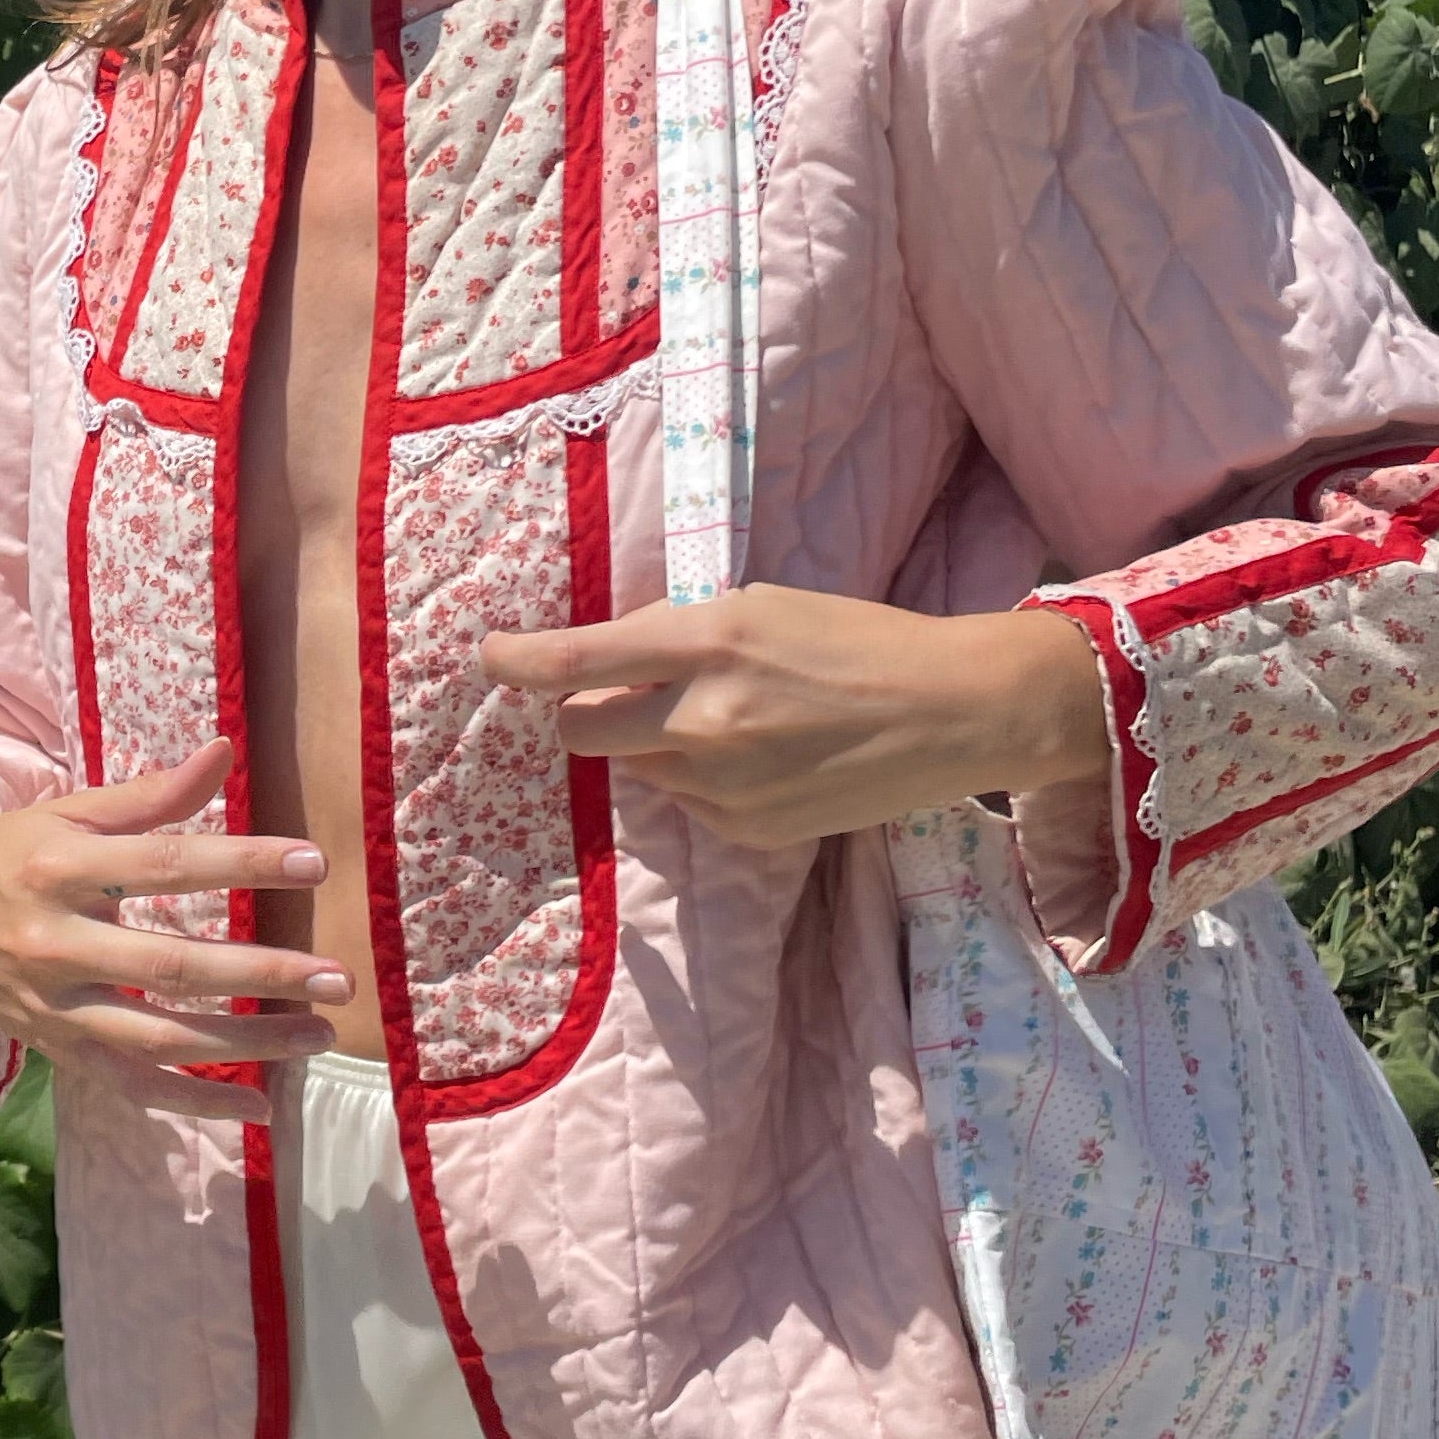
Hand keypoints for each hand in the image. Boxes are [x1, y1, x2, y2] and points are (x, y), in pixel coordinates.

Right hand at [0, 738, 349, 1124]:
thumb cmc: (14, 856)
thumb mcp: (69, 814)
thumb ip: (152, 794)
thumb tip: (228, 750)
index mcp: (61, 869)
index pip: (167, 865)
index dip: (243, 863)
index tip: (315, 864)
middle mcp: (57, 944)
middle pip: (174, 966)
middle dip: (263, 973)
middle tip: (337, 978)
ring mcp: (58, 1008)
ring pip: (162, 1037)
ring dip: (248, 1045)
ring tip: (318, 1036)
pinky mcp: (60, 1052)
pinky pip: (135, 1086)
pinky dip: (196, 1102)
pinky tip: (259, 1105)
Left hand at [480, 586, 1107, 848]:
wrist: (947, 714)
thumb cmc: (856, 642)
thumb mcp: (761, 606)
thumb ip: (677, 632)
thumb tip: (608, 660)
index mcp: (709, 644)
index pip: (579, 661)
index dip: (519, 661)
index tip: (491, 658)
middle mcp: (704, 722)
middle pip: (582, 733)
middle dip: (584, 715)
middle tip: (620, 698)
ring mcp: (723, 786)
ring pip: (636, 771)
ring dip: (654, 747)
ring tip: (730, 724)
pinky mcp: (746, 832)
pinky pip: (687, 806)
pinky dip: (702, 783)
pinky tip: (764, 761)